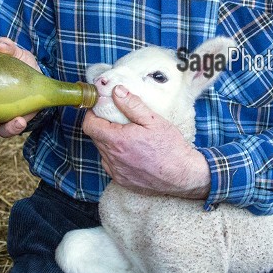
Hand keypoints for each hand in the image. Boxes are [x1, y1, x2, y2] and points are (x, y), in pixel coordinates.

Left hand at [82, 84, 210, 197]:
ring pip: (103, 151)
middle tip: (118, 119)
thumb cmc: (170, 147)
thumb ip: (132, 105)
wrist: (182, 174)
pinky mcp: (121, 180)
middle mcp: (112, 157)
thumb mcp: (153, 120)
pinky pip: (111, 165)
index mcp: (117, 140)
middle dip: (103, 126)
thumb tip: (116, 91)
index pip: (89, 125)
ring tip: (127, 136)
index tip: (100, 108)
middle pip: (96, 137)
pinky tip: (131, 152)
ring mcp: (116, 171)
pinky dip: (116, 156)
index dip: (92, 114)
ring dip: (109, 142)